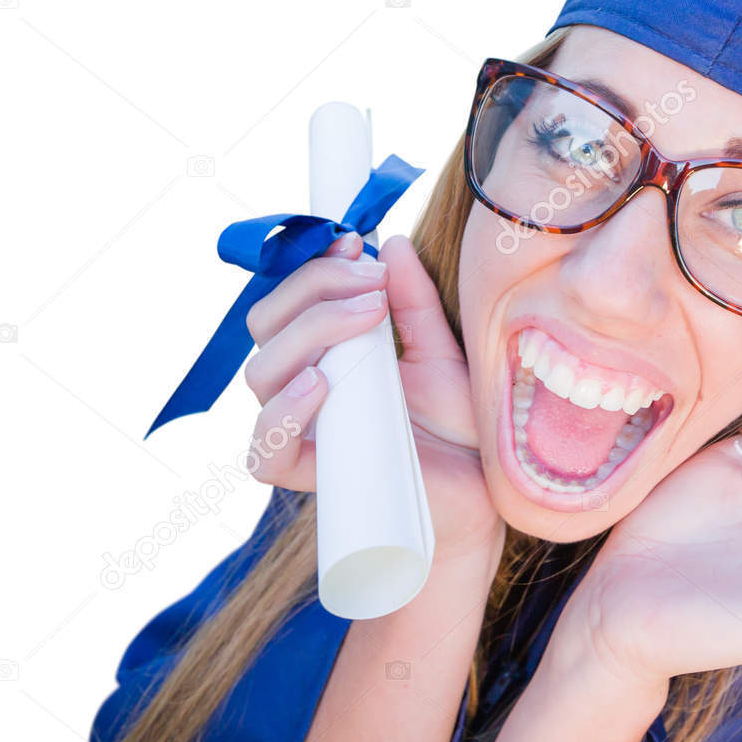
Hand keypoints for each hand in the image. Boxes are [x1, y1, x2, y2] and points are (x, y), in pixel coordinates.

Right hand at [239, 231, 502, 566]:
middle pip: (266, 325)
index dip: (311, 267)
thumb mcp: (441, 355)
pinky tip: (320, 385)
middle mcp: (303, 389)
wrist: (480, 497)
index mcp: (324, 355)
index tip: (356, 243)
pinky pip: (266, 451)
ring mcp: (305, 432)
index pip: (287, 302)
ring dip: (307, 331)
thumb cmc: (456, 429)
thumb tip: (392, 244)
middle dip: (314, 289)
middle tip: (372, 284)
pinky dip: (283, 414)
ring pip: (261, 374)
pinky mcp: (314, 476)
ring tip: (364, 318)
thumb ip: (414, 304)